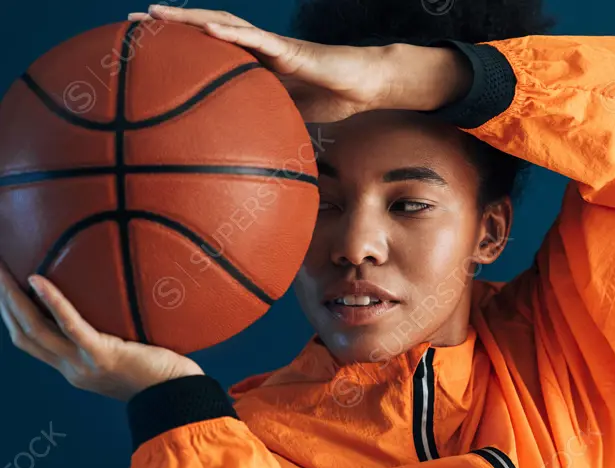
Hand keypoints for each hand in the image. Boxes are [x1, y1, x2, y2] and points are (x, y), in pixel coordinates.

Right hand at [0, 262, 204, 401]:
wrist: (181, 396)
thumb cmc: (164, 372)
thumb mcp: (127, 355)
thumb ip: (111, 337)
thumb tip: (113, 302)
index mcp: (74, 368)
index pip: (30, 340)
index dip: (11, 314)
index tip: (3, 289)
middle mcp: (71, 368)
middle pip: (22, 332)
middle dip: (3, 301)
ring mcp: (83, 364)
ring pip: (34, 328)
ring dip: (12, 298)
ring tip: (1, 269)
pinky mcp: (102, 356)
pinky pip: (70, 326)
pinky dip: (51, 302)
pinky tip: (36, 279)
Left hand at [129, 5, 471, 121]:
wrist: (364, 87)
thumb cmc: (332, 104)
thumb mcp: (290, 127)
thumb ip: (267, 141)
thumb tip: (248, 180)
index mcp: (250, 69)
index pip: (204, 57)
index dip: (172, 53)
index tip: (137, 56)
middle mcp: (254, 52)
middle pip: (202, 33)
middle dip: (165, 27)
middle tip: (125, 26)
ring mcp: (270, 46)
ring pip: (221, 26)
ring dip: (186, 19)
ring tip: (153, 15)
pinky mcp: (289, 48)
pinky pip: (255, 39)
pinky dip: (230, 34)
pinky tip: (205, 30)